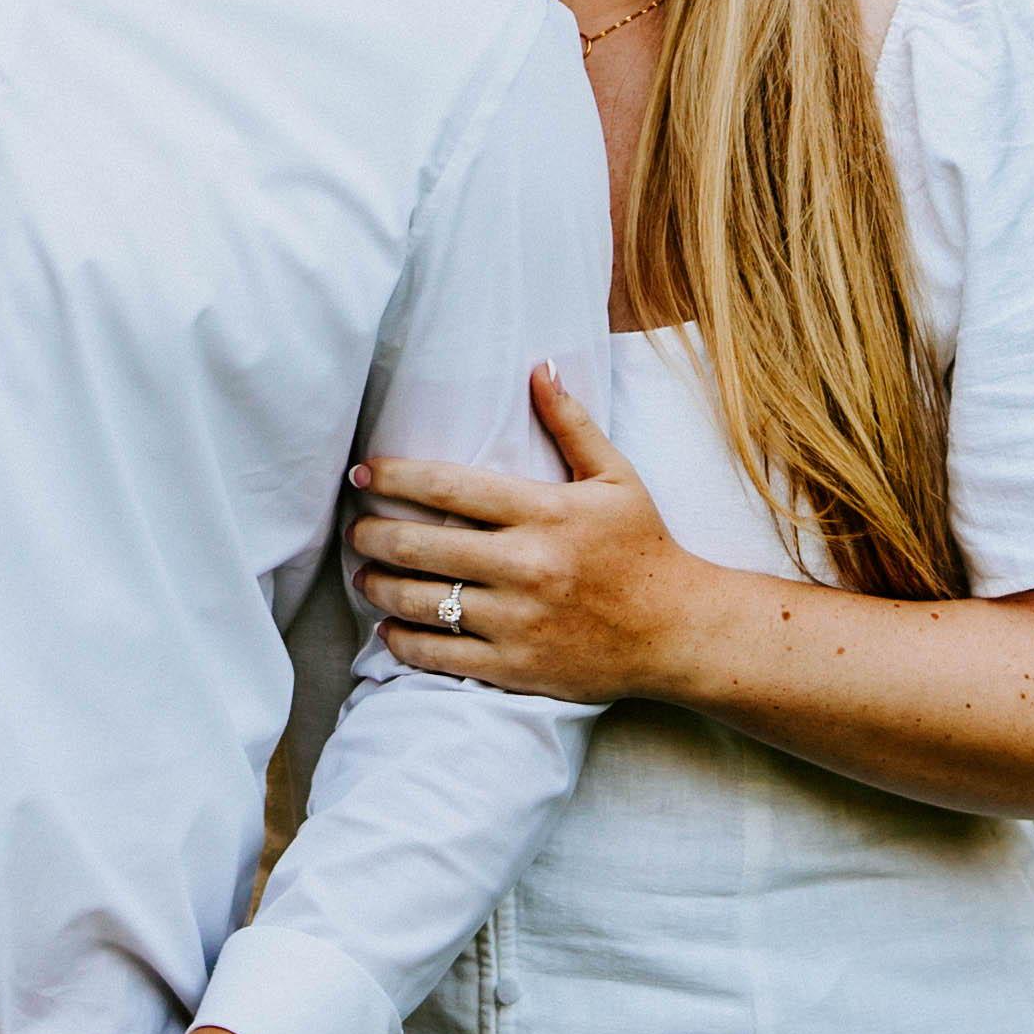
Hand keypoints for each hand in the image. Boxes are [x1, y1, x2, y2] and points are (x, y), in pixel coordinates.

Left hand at [346, 365, 709, 703]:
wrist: (676, 630)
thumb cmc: (643, 547)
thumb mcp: (616, 477)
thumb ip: (571, 423)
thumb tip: (539, 367)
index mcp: (545, 512)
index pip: (449, 487)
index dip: (395, 476)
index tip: (363, 472)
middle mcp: (526, 565)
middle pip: (422, 546)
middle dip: (374, 534)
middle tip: (357, 529)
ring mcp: (518, 620)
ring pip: (423, 602)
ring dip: (379, 587)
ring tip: (364, 576)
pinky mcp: (515, 667)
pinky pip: (440, 655)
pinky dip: (403, 640)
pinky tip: (388, 628)